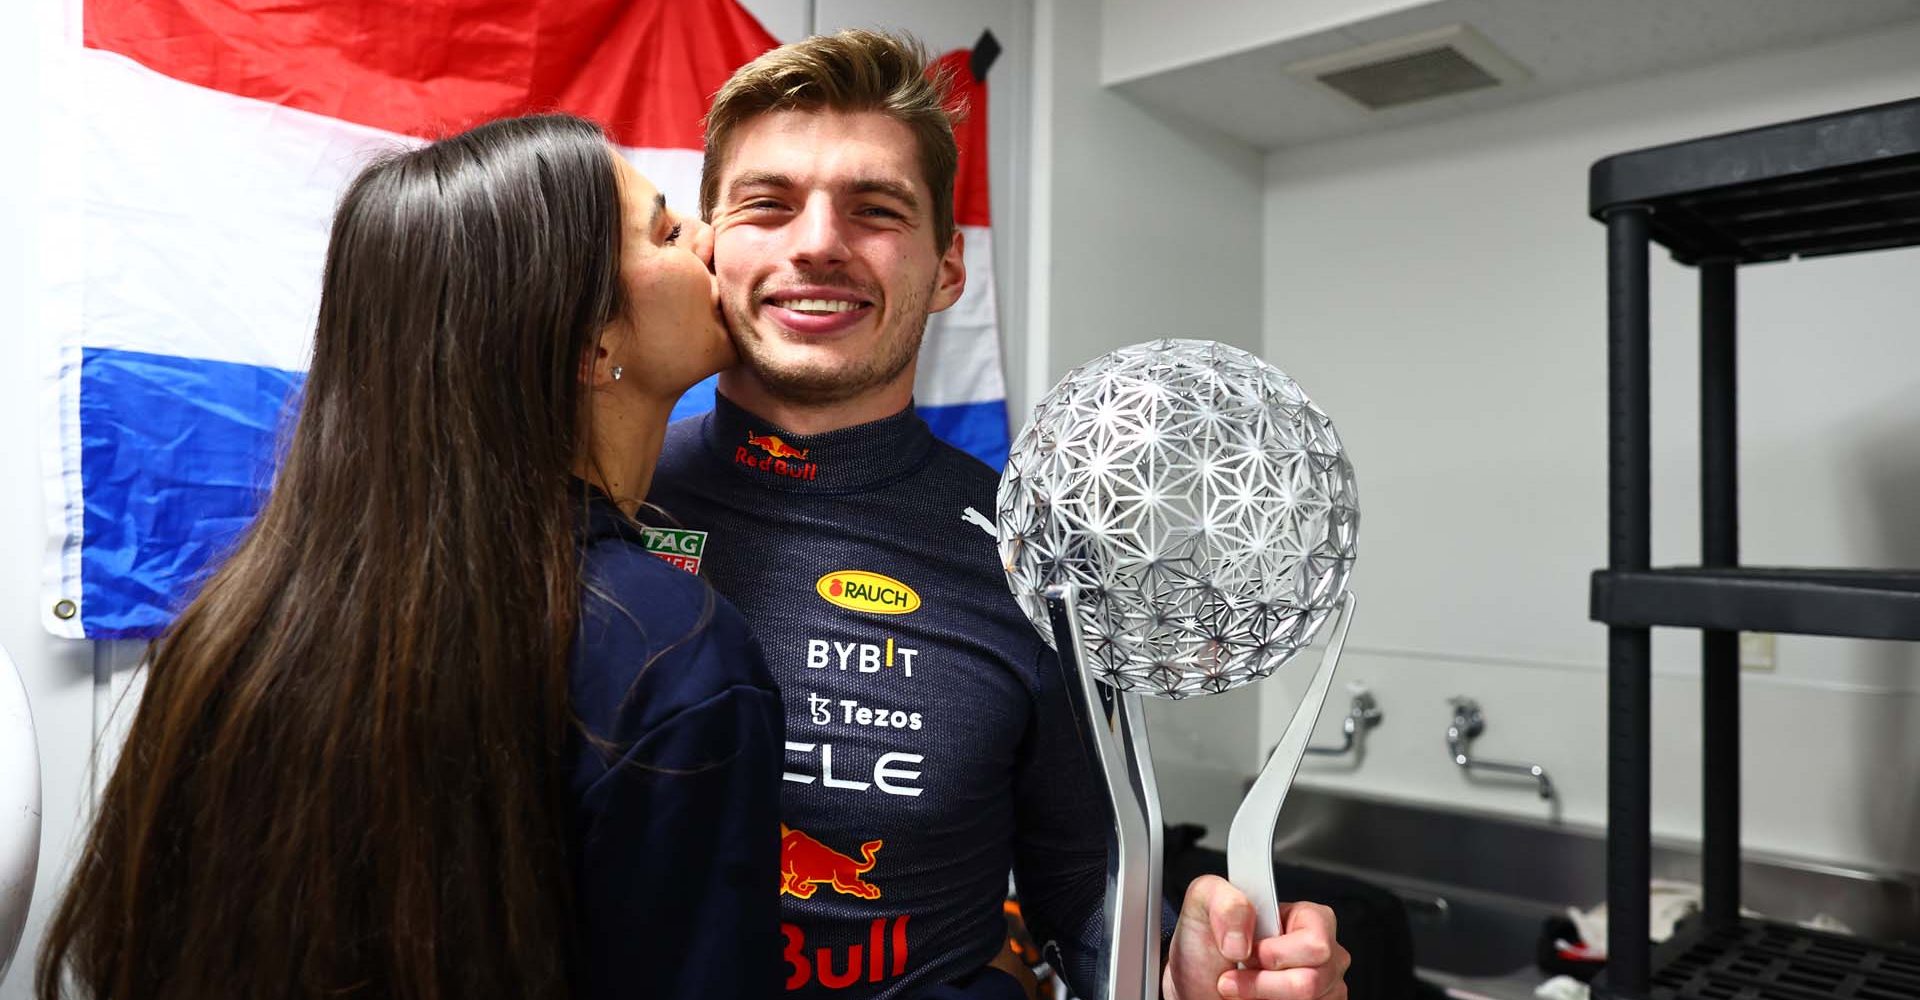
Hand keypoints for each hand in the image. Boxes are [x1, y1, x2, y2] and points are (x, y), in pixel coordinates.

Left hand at [1161, 875, 1349, 999]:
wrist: (1196, 985)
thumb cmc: (1205, 947)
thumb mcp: (1203, 903)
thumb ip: (1224, 901)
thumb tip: (1242, 938)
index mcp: (1308, 919)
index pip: (1315, 943)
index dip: (1274, 954)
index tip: (1244, 955)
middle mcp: (1324, 954)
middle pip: (1313, 980)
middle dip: (1264, 983)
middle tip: (1237, 974)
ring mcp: (1324, 988)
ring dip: (1263, 998)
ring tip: (1244, 988)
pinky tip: (1259, 999)